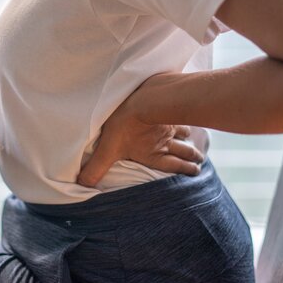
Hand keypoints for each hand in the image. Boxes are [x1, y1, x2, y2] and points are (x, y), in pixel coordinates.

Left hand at [77, 92, 203, 186]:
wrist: (144, 97)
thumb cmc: (124, 123)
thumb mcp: (107, 149)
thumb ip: (96, 168)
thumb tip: (82, 185)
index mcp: (153, 153)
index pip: (172, 165)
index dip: (184, 170)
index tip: (196, 172)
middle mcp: (165, 141)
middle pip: (183, 151)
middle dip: (191, 157)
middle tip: (200, 162)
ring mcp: (169, 124)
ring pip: (184, 133)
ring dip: (189, 138)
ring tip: (194, 141)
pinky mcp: (169, 107)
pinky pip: (180, 114)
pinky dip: (185, 115)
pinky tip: (186, 111)